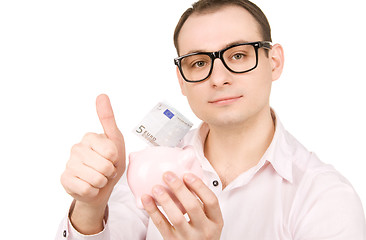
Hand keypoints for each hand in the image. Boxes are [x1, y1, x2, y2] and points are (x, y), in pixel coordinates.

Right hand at [60, 94, 124, 232]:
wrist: (101, 186)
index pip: (111, 152)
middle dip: (109, 173)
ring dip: (102, 182)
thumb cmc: (110, 162)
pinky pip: (86, 189)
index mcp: (90, 137)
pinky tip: (89, 186)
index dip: (116, 160)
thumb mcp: (115, 140)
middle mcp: (77, 148)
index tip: (112, 159)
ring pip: (96, 179)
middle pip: (105, 166)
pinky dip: (93, 191)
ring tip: (99, 177)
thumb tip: (102, 95)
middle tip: (105, 170)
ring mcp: (69, 164)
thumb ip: (108, 119)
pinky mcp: (65, 179)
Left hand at [142, 172, 223, 239]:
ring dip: (165, 200)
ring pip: (177, 217)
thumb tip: (185, 177)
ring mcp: (189, 238)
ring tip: (156, 187)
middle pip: (193, 206)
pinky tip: (146, 200)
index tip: (187, 174)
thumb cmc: (201, 234)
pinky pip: (162, 225)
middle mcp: (205, 230)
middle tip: (168, 175)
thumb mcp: (209, 220)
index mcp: (216, 221)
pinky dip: (153, 211)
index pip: (211, 201)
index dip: (199, 186)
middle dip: (179, 188)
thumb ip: (201, 203)